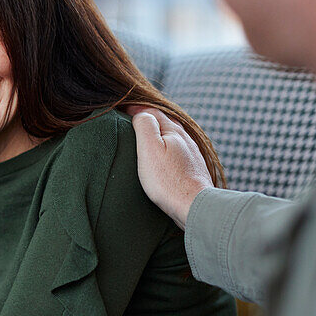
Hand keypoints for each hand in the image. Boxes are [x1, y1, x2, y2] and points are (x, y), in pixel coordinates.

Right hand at [128, 106, 214, 228]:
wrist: (195, 206)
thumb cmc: (168, 180)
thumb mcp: (149, 148)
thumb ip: (145, 125)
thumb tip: (141, 113)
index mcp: (173, 130)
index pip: (152, 110)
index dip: (135, 109)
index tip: (121, 110)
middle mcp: (186, 138)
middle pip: (164, 121)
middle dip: (148, 119)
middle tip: (131, 122)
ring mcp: (192, 154)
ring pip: (173, 136)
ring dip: (160, 134)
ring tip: (146, 139)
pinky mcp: (195, 169)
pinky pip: (178, 152)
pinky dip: (168, 149)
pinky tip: (163, 158)